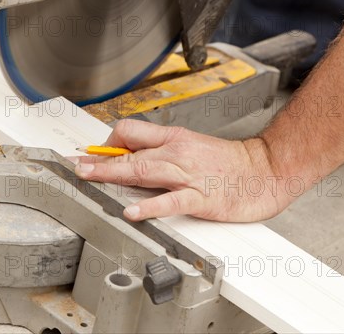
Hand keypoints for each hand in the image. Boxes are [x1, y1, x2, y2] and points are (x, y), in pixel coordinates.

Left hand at [73, 120, 291, 221]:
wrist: (264, 170)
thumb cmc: (229, 162)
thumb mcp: (191, 147)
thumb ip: (163, 152)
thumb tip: (132, 157)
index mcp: (174, 138)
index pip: (131, 132)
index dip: (108, 143)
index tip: (94, 155)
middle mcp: (176, 152)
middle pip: (129, 151)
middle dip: (99, 160)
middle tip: (78, 167)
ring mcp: (187, 174)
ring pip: (142, 170)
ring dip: (112, 174)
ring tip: (90, 179)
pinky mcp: (200, 197)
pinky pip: (169, 200)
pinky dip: (149, 207)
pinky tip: (132, 212)